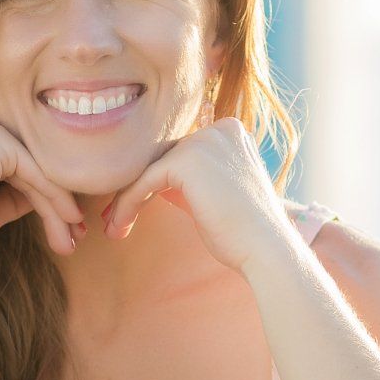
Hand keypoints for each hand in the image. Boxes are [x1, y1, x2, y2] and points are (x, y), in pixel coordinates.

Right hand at [0, 115, 85, 265]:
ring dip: (60, 209)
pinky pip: (36, 174)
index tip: (69, 229)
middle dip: (60, 205)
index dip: (50, 199)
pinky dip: (55, 201)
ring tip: (73, 241)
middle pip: (36, 169)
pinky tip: (68, 223)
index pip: (26, 168)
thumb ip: (19, 197)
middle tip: (78, 236)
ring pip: (40, 173)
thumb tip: (51, 197)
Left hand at [100, 117, 292, 271]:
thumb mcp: (214, 196)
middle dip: (135, 190)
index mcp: (230, 132)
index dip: (152, 182)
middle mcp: (218, 129)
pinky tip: (119, 227)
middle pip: (161, 158)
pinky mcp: (187, 160)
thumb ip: (188, 182)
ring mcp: (203, 141)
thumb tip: (152, 181)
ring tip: (113, 229)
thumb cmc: (243, 233)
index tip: (130, 209)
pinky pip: (144, 182)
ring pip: (148, 170)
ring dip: (125, 200)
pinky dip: (127, 205)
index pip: (178, 153)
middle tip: (114, 219)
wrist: (265, 250)